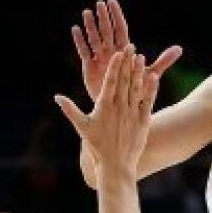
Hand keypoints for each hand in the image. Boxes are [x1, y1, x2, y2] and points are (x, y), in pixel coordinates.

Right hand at [56, 51, 158, 176]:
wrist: (115, 165)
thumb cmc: (97, 146)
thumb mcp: (82, 127)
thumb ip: (70, 110)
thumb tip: (56, 97)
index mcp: (104, 107)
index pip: (111, 82)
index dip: (116, 66)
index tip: (119, 53)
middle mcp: (119, 108)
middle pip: (124, 81)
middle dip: (128, 63)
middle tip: (131, 47)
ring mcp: (132, 114)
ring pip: (136, 89)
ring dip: (139, 72)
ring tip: (142, 57)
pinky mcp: (143, 122)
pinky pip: (148, 102)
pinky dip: (151, 89)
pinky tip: (154, 76)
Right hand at [72, 0, 180, 103]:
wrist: (124, 109)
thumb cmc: (137, 92)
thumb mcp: (151, 75)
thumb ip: (163, 61)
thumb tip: (179, 49)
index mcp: (125, 52)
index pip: (120, 29)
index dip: (116, 16)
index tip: (111, 1)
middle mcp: (112, 52)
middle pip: (107, 31)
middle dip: (103, 18)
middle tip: (99, 3)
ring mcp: (101, 59)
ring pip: (94, 39)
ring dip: (90, 26)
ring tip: (86, 12)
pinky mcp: (90, 68)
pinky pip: (84, 52)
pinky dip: (80, 41)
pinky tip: (76, 29)